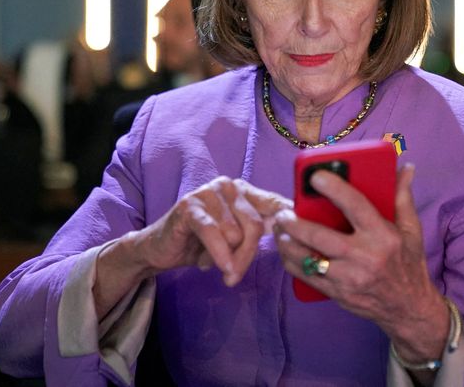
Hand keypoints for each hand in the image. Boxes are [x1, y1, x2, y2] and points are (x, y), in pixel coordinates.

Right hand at [94, 177, 290, 318]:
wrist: (161, 249)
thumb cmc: (203, 244)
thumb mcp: (236, 238)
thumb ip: (259, 231)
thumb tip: (292, 233)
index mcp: (244, 191)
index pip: (274, 203)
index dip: (289, 219)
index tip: (302, 237)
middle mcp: (229, 186)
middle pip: (254, 225)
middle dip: (247, 255)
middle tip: (234, 276)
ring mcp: (208, 193)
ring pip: (234, 233)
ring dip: (226, 257)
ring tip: (212, 261)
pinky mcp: (190, 206)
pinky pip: (213, 234)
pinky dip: (217, 253)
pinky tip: (216, 268)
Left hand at [274, 164, 449, 362]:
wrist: (408, 307)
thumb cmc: (408, 263)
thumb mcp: (411, 229)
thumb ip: (403, 197)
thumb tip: (406, 168)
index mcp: (383, 236)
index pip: (355, 206)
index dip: (334, 189)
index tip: (315, 176)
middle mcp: (364, 257)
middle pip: (320, 236)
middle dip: (295, 222)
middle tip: (283, 211)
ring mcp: (348, 278)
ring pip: (307, 258)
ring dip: (286, 242)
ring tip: (279, 228)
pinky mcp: (337, 293)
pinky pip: (306, 276)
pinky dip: (290, 261)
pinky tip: (285, 248)